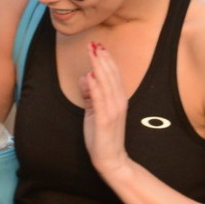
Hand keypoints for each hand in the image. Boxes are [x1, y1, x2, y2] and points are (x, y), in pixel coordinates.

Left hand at [79, 41, 131, 178]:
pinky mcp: (105, 120)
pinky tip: (90, 75)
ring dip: (99, 67)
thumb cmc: (102, 138)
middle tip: (94, 43)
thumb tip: (86, 77)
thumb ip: (90, 95)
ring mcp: (113, 110)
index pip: (113, 75)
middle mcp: (119, 102)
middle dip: (102, 58)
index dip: (106, 59)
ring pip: (106, 83)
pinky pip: (100, 100)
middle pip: (110, 75)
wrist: (111, 160)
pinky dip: (95, 87)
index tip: (98, 46)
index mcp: (118, 99)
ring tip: (92, 52)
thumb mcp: (94, 112)